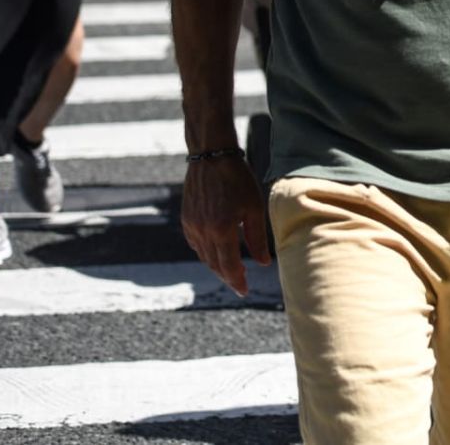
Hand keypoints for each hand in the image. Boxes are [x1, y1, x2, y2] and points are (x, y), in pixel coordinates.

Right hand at [181, 154, 269, 295]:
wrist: (211, 158)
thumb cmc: (238, 179)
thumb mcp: (254, 207)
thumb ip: (257, 237)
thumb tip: (263, 264)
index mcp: (222, 230)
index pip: (229, 266)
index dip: (237, 281)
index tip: (244, 291)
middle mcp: (203, 232)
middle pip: (215, 265)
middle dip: (228, 277)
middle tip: (241, 284)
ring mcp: (192, 226)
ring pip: (204, 256)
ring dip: (217, 266)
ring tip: (232, 270)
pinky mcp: (186, 220)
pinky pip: (196, 244)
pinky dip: (207, 252)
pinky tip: (217, 252)